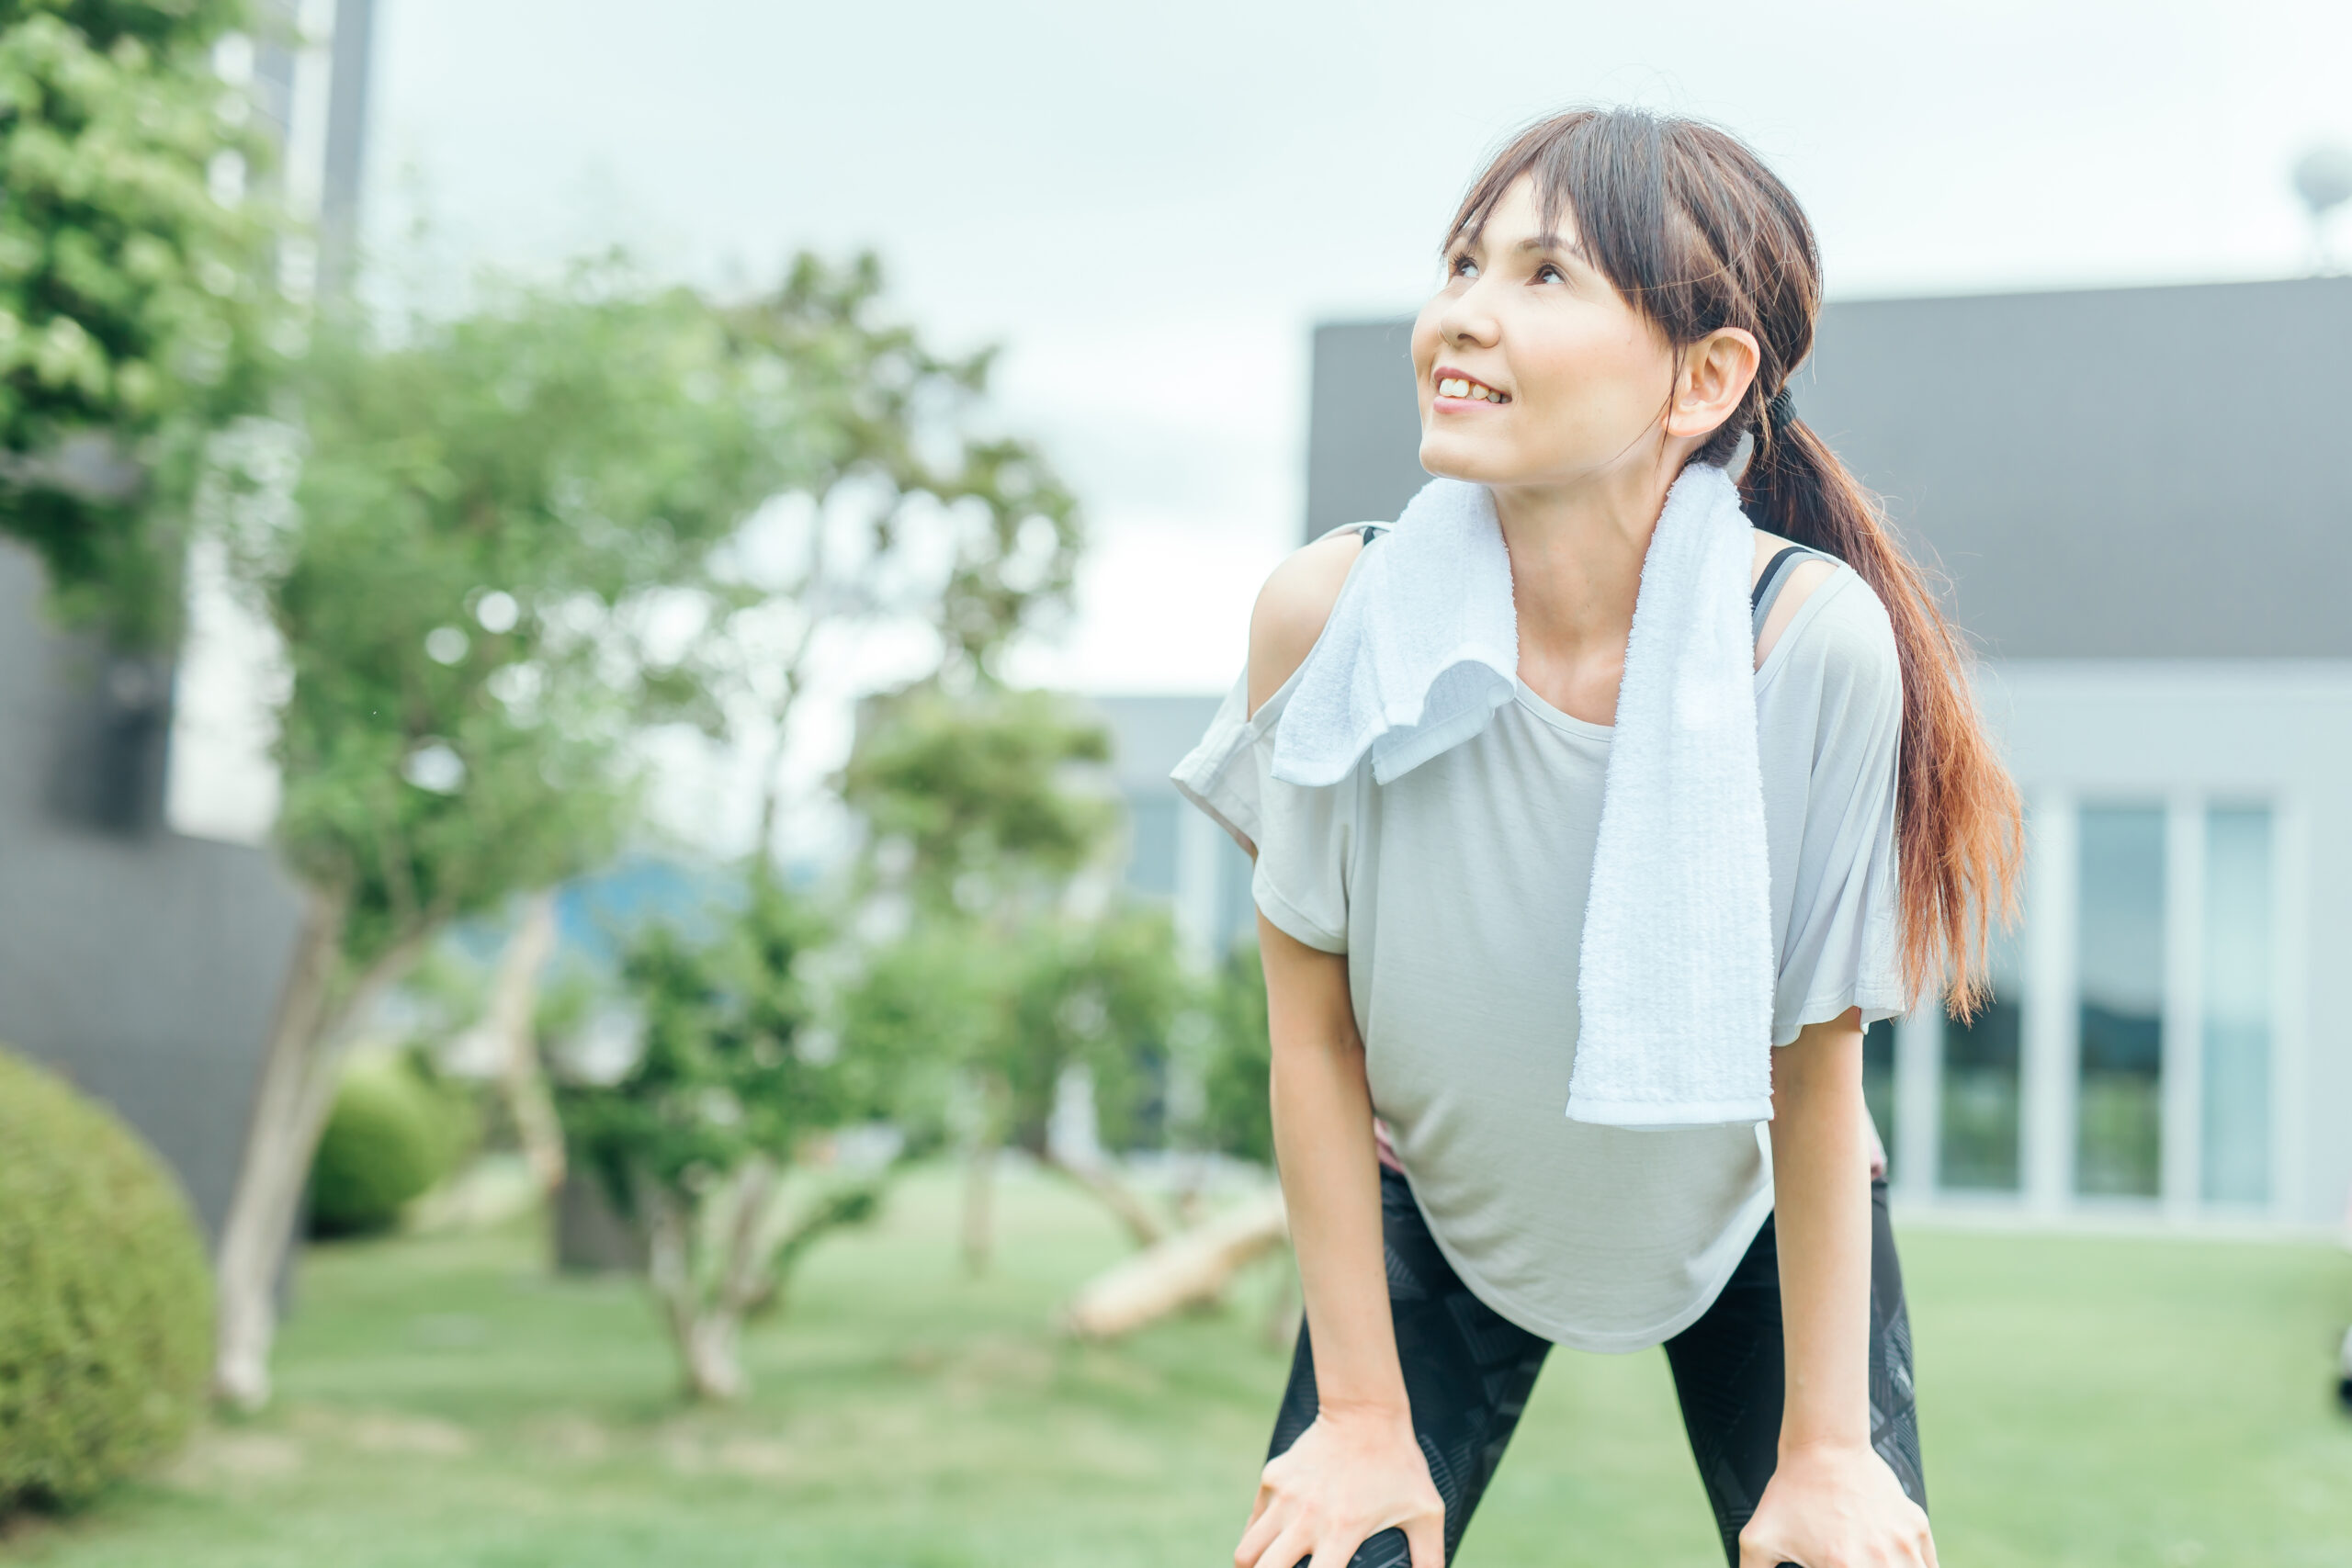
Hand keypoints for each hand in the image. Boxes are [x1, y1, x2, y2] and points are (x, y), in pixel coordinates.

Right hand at [1233, 1404, 1444, 1567]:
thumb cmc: (1400, 1464)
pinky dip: (1256, 1541)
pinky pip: (1253, 1522)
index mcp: (1342, 1531)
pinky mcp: (1272, 1478)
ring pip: (1247, 1551)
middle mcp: (1306, 1517)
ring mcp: (1284, 1496)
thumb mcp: (1426, 1513)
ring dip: (1254, 1567)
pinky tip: (1270, 1548)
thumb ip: (1430, 1558)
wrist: (1365, 1410)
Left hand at [1737, 1440, 1935, 1567]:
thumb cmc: (1789, 1494)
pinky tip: (1897, 1563)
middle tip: (1851, 1561)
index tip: (1833, 1567)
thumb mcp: (1758, 1540)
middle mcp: (1880, 1561)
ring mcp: (1904, 1544)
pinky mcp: (1917, 1526)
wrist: (1824, 1446)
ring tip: (1872, 1561)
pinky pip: (1930, 1565)